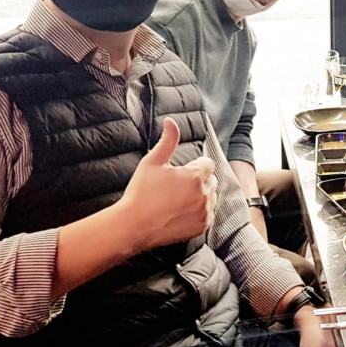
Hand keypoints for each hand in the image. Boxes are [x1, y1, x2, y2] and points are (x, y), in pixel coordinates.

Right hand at [120, 118, 217, 249]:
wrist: (134, 226)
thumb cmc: (141, 193)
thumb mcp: (152, 162)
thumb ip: (167, 140)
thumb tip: (171, 121)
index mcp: (196, 176)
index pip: (208, 163)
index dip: (194, 166)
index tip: (180, 173)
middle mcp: (205, 193)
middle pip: (211, 180)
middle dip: (198, 180)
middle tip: (176, 187)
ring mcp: (205, 211)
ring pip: (211, 197)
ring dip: (200, 196)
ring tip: (177, 200)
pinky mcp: (203, 226)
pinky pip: (208, 214)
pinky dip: (199, 212)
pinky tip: (180, 212)